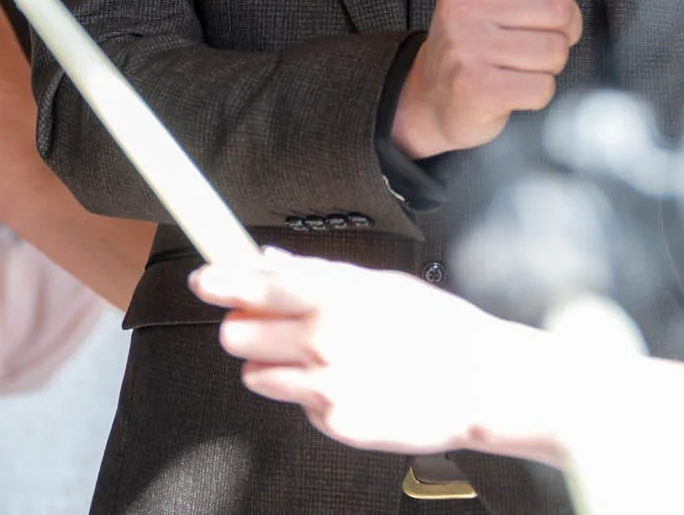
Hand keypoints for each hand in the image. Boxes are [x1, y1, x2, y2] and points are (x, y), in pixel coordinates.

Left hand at [197, 252, 563, 458]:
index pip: (253, 286)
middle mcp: (322, 342)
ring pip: (257, 375)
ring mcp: (325, 387)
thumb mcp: (381, 285)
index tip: (202, 280)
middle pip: (237, 336)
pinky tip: (349, 382)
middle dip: (247, 329)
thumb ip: (319, 274)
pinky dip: (311, 394)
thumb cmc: (438, 328)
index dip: (219, 281)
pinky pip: (297, 404)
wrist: (481, 384)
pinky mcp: (333, 422)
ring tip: (317, 358)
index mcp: (334, 297)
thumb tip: (269, 262)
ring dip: (273, 365)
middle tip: (270, 325)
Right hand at [392, 0, 580, 158]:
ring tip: (522, 59)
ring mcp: (464, 47)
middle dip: (563, 25)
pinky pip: (542, 87)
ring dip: (550, 61)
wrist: (436, 94)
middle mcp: (460, 4)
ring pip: (555, 49)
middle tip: (538, 30)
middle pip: (557, 7)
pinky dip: (538, 90)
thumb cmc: (478, 32)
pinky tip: (514, 84)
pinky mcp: (473, 88)